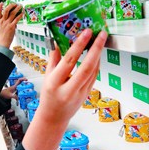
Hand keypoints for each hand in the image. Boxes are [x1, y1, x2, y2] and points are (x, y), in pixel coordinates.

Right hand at [0, 2, 23, 48]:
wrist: (2, 42)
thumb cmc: (2, 35)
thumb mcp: (1, 26)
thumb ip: (5, 21)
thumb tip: (12, 18)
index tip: (2, 3)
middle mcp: (3, 21)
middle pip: (6, 10)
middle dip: (11, 5)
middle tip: (14, 4)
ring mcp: (7, 24)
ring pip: (12, 13)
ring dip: (17, 8)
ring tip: (20, 6)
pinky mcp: (11, 27)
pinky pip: (16, 19)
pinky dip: (20, 15)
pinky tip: (22, 13)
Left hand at [0, 78, 26, 101]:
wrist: (1, 94)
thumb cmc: (4, 93)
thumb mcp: (10, 95)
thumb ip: (14, 96)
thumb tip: (18, 98)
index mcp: (14, 86)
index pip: (19, 80)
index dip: (23, 79)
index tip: (26, 80)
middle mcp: (15, 87)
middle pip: (21, 83)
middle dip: (25, 82)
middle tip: (28, 84)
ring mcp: (15, 88)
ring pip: (20, 86)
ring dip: (23, 86)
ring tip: (27, 88)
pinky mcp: (14, 91)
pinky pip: (19, 89)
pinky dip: (21, 90)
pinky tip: (23, 93)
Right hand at [22, 29, 107, 149]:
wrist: (54, 117)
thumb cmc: (48, 96)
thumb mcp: (47, 77)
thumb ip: (53, 59)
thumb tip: (57, 42)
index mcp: (55, 82)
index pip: (69, 61)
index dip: (79, 45)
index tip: (86, 33)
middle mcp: (68, 89)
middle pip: (86, 67)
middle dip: (96, 49)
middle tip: (101, 34)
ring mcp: (80, 93)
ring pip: (93, 71)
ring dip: (98, 54)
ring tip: (101, 40)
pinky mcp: (87, 94)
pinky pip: (94, 76)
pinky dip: (97, 64)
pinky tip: (98, 54)